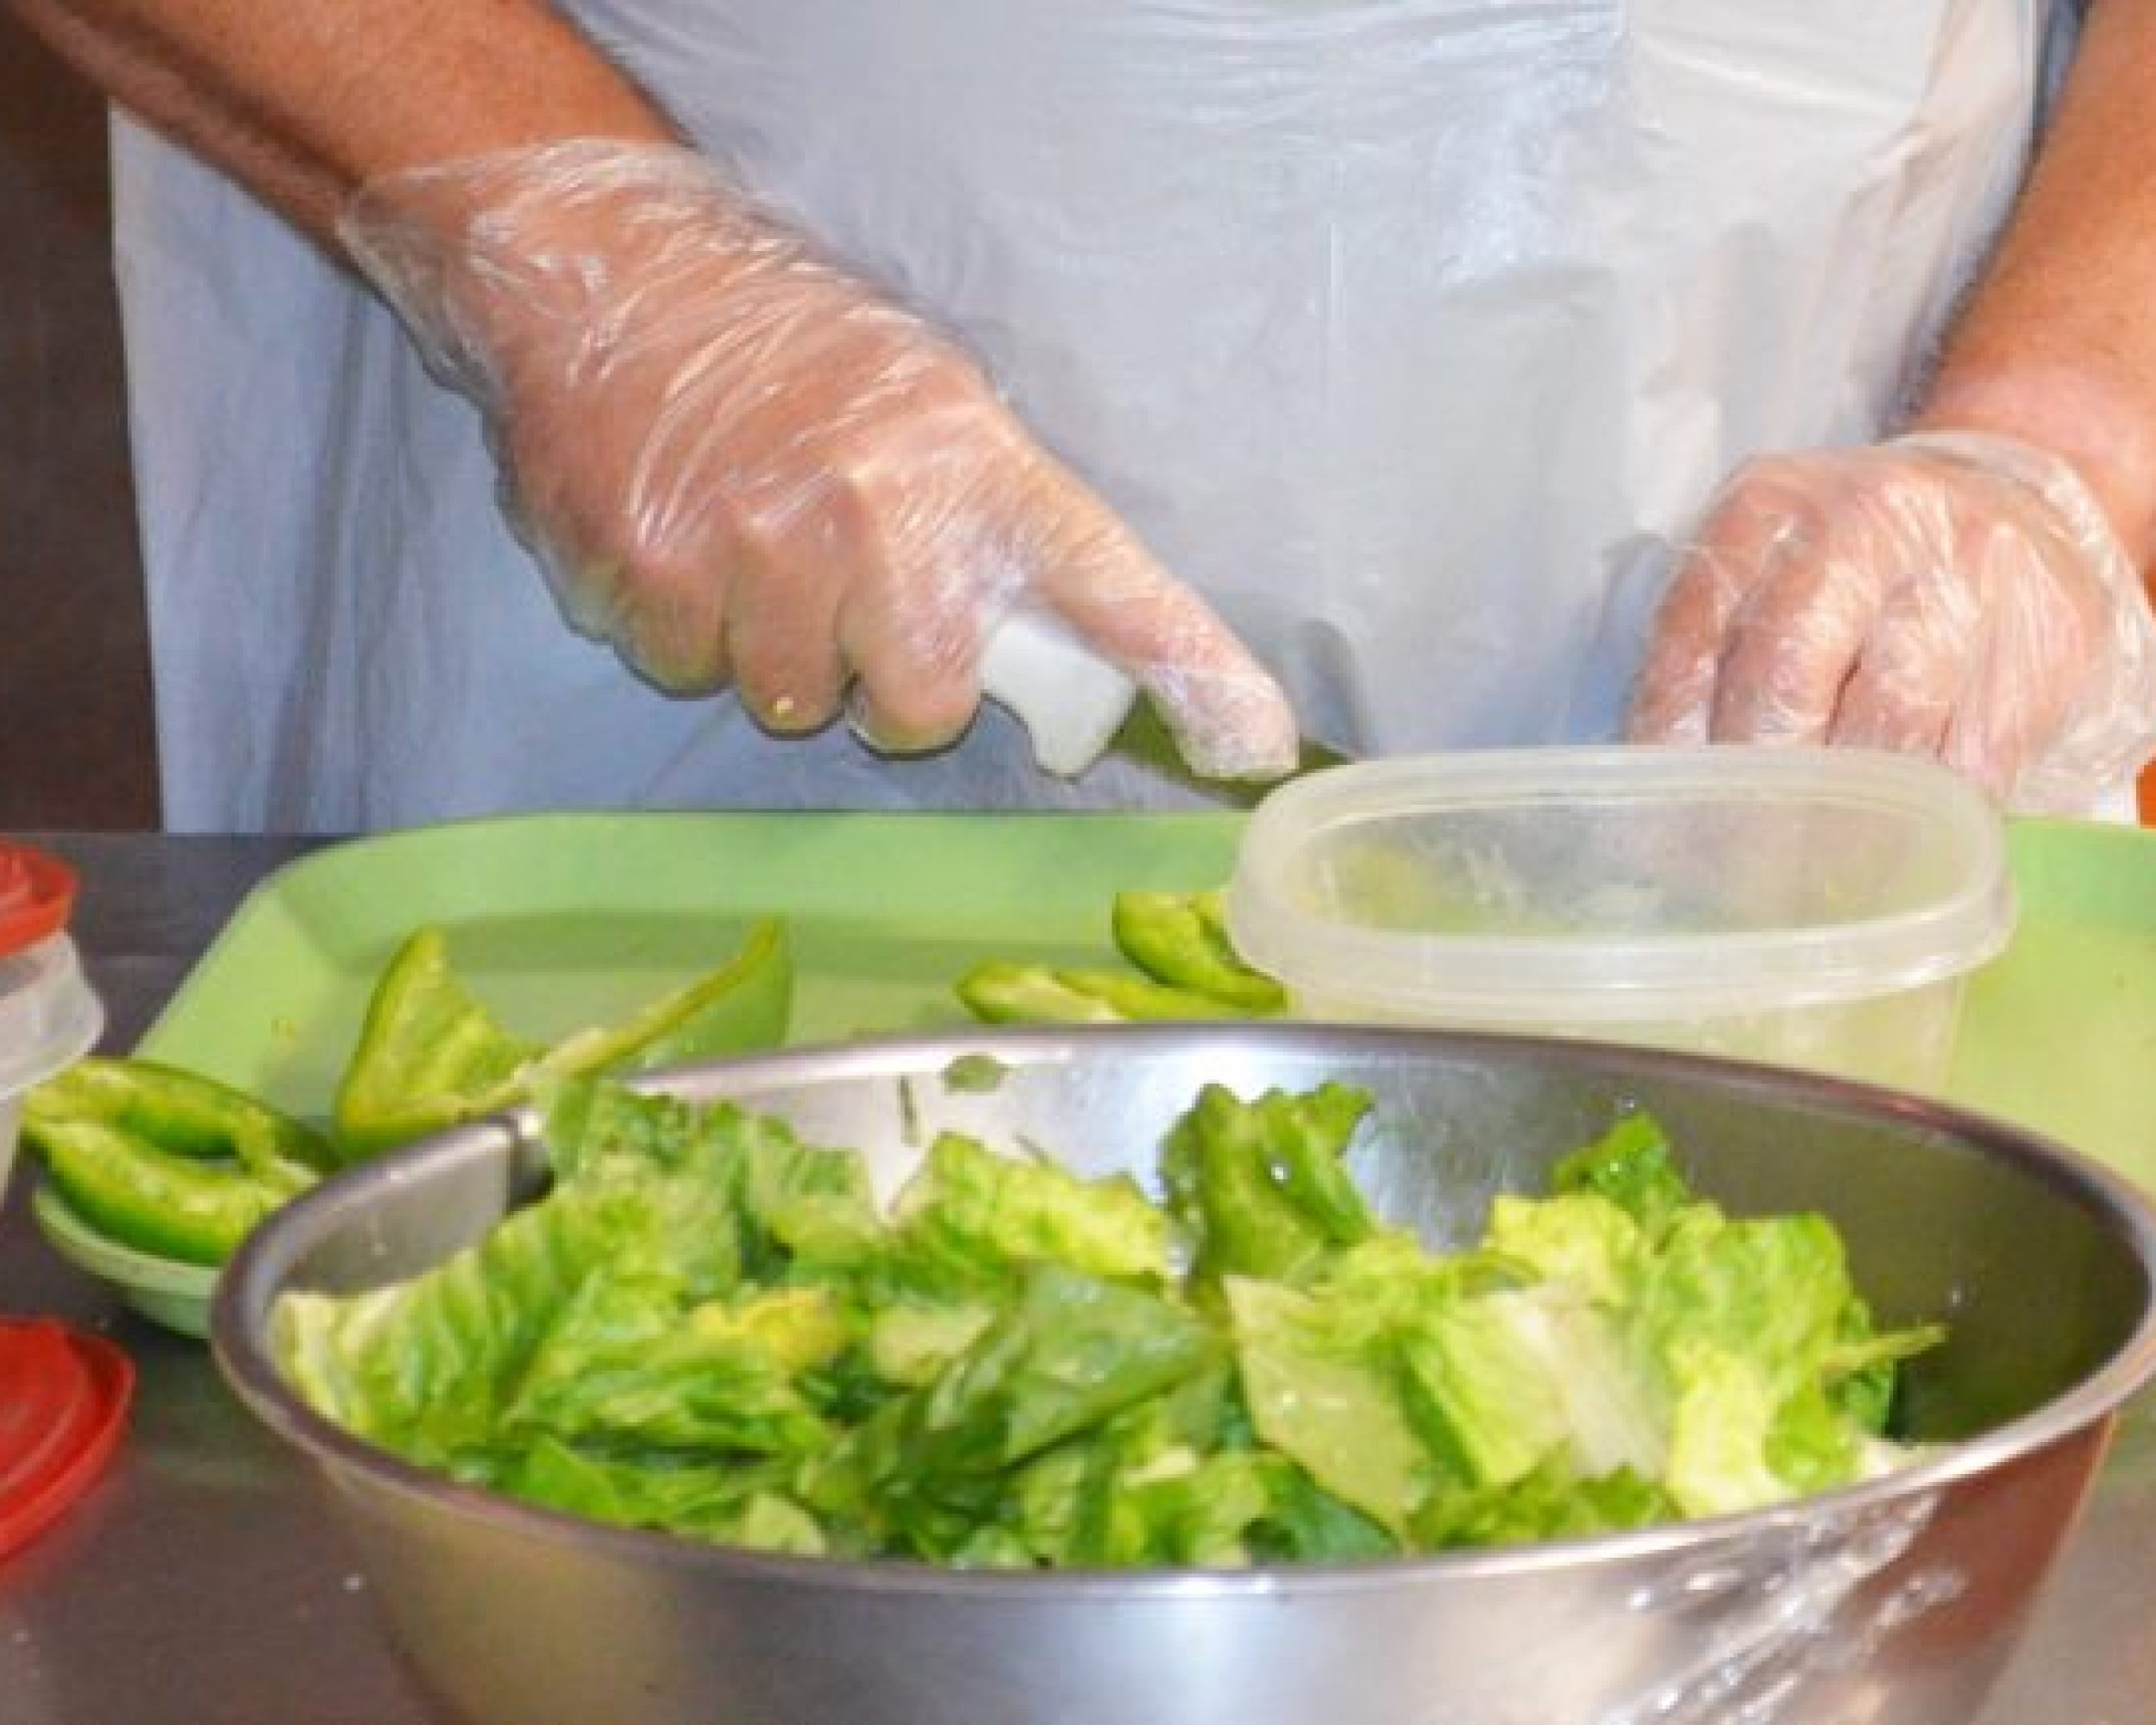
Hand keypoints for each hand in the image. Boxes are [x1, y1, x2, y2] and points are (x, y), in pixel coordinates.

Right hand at [339, 141, 1296, 779]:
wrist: (618, 273)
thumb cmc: (795, 355)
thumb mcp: (930, 407)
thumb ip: (992, 526)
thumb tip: (1068, 662)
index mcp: (971, 462)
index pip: (1108, 580)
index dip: (1189, 669)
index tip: (1252, 743)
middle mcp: (878, 512)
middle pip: (918, 705)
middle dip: (887, 678)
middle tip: (851, 591)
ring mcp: (758, 548)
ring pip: (792, 700)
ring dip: (778, 651)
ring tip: (753, 545)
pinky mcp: (649, 574)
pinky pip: (688, 670)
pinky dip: (685, 627)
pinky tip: (682, 539)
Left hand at [1628, 431, 2155, 810]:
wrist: (2011, 501)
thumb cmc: (1851, 567)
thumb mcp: (1762, 573)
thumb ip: (1708, 655)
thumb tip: (1661, 785)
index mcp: (1763, 509)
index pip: (1692, 640)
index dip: (1673, 743)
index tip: (1666, 814)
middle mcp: (1863, 524)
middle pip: (1786, 674)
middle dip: (1756, 780)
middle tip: (1739, 855)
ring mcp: (1963, 573)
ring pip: (1887, 720)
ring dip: (1847, 808)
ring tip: (1816, 863)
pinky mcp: (2045, 634)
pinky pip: (1974, 754)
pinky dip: (1932, 812)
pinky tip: (1904, 837)